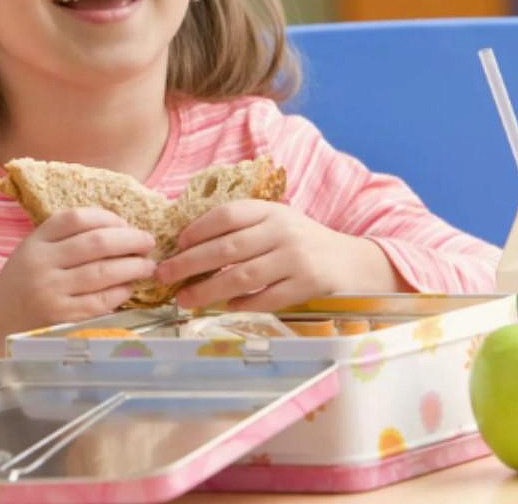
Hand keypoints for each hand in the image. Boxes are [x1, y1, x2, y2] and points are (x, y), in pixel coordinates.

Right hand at [0, 207, 154, 393]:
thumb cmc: (18, 286)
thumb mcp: (31, 253)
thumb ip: (64, 240)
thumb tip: (119, 229)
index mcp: (35, 242)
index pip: (76, 217)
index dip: (108, 217)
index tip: (125, 223)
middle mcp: (42, 264)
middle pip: (97, 242)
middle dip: (130, 239)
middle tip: (148, 242)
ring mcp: (51, 292)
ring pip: (104, 272)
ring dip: (133, 266)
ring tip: (148, 265)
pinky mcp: (61, 319)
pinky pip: (100, 301)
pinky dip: (121, 292)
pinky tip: (130, 287)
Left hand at [155, 200, 403, 310]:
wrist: (353, 263)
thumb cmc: (304, 242)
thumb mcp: (277, 223)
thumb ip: (243, 229)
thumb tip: (189, 245)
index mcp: (272, 210)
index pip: (228, 215)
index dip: (198, 229)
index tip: (177, 243)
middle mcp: (283, 231)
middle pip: (227, 248)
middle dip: (190, 263)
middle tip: (163, 275)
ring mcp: (296, 259)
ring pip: (242, 276)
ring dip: (208, 289)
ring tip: (185, 298)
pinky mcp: (307, 285)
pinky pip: (266, 298)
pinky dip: (242, 304)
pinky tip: (225, 307)